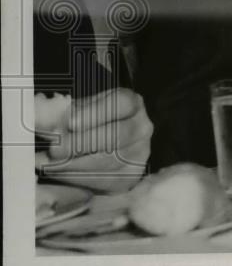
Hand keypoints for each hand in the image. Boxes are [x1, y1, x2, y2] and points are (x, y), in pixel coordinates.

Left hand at [35, 88, 153, 192]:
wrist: (102, 147)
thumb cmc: (88, 124)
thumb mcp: (78, 111)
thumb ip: (61, 113)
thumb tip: (38, 116)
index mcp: (132, 104)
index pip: (121, 103)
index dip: (96, 113)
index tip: (71, 123)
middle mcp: (142, 127)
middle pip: (117, 135)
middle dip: (81, 143)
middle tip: (54, 149)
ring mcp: (139, 154)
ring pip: (109, 161)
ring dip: (74, 164)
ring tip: (48, 163)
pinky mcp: (130, 177)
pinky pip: (104, 180)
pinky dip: (77, 178)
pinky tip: (59, 173)